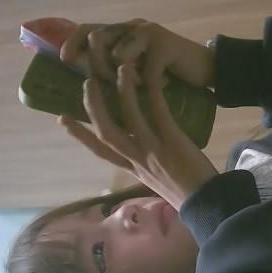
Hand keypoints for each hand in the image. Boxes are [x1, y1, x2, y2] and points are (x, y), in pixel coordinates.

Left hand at [60, 19, 214, 89]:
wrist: (208, 69)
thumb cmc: (170, 73)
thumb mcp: (137, 68)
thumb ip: (115, 69)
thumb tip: (86, 82)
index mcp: (122, 32)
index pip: (88, 29)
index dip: (72, 42)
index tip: (65, 60)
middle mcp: (132, 27)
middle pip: (97, 38)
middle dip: (98, 67)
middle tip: (112, 85)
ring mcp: (149, 33)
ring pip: (118, 56)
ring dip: (127, 80)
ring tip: (142, 86)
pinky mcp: (166, 45)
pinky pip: (145, 72)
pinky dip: (152, 86)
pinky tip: (163, 86)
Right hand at [61, 63, 217, 209]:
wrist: (209, 203)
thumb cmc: (188, 193)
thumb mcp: (157, 183)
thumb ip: (145, 167)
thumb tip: (139, 154)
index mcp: (133, 170)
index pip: (100, 151)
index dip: (80, 135)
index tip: (62, 118)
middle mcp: (138, 160)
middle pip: (106, 132)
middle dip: (93, 107)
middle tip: (87, 83)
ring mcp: (154, 150)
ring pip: (130, 118)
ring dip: (122, 92)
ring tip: (120, 69)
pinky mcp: (173, 142)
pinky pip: (159, 113)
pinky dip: (153, 94)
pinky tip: (150, 77)